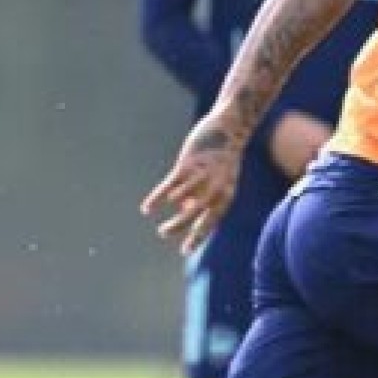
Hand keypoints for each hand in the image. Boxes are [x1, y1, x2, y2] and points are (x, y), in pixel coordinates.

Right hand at [141, 116, 242, 254]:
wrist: (230, 126)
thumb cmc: (224, 155)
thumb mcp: (221, 178)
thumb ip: (205, 195)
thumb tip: (185, 209)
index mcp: (226, 194)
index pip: (211, 221)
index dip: (198, 237)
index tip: (185, 251)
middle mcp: (215, 187)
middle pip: (194, 214)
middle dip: (178, 227)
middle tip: (163, 234)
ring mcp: (201, 175)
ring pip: (180, 199)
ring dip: (169, 208)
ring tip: (157, 220)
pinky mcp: (188, 164)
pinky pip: (169, 186)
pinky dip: (157, 198)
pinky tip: (147, 208)